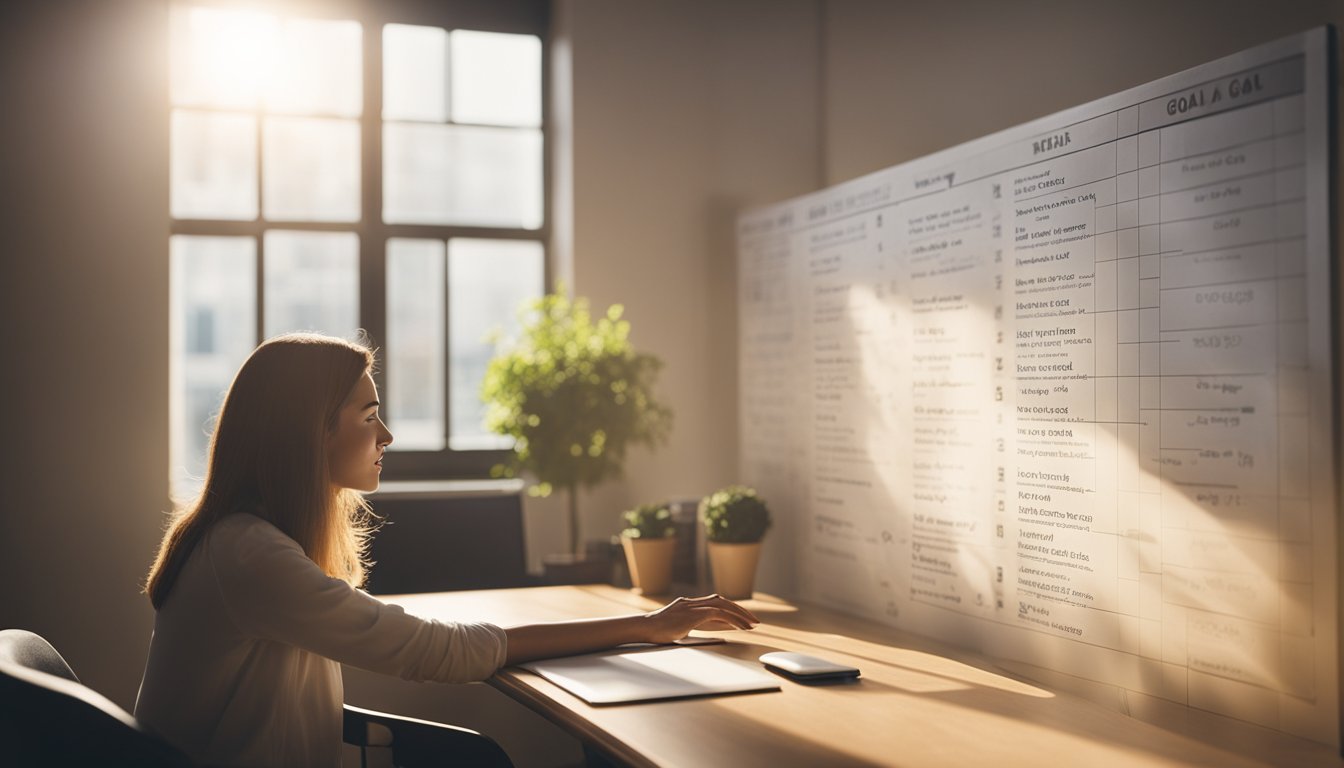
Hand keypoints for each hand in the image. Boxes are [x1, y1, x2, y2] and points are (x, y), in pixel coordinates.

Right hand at [643, 594, 760, 643]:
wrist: (644, 629)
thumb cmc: (658, 632)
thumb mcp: (680, 628)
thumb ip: (695, 626)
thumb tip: (714, 630)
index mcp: (689, 605)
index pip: (715, 604)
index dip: (731, 610)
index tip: (743, 619)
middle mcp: (692, 603)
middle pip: (722, 601)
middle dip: (740, 611)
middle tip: (754, 621)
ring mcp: (692, 606)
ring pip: (722, 605)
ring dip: (740, 615)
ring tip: (752, 625)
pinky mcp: (692, 614)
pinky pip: (717, 613)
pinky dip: (732, 619)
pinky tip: (740, 628)